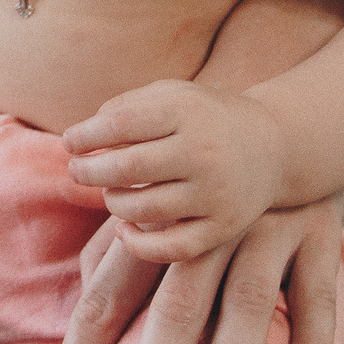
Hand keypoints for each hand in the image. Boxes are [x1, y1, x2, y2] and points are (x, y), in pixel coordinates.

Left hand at [42, 196, 343, 343]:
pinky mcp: (316, 234)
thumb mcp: (149, 215)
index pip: (103, 303)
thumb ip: (111, 261)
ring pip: (245, 300)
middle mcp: (206, 232)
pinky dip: (311, 338)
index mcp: (153, 230)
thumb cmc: (195, 192)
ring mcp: (264, 231)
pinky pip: (315, 291)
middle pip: (173, 308)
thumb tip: (78, 324)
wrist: (282, 131)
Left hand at [64, 79, 286, 262]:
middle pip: (127, 168)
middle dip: (89, 171)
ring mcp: (215, 193)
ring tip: (110, 192)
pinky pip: (170, 248)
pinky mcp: (223, 227)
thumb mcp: (172, 95)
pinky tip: (124, 228)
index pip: (120, 124)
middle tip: (77, 171)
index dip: (86, 135)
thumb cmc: (204, 118)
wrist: (274, 146)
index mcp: (187, 112)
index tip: (70, 143)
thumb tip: (80, 137)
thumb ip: (125, 107)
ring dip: (113, 202)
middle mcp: (203, 152)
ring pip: (143, 209)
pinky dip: (137, 244)